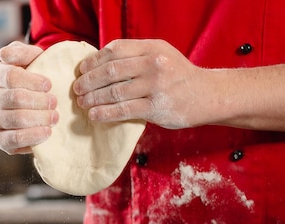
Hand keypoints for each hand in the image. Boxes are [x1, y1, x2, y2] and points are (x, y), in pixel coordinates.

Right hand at [0, 41, 58, 154]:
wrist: (31, 100)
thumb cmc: (32, 76)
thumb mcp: (30, 58)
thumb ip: (21, 51)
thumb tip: (3, 55)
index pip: (10, 76)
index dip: (32, 81)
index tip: (49, 84)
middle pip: (14, 98)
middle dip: (39, 101)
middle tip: (55, 103)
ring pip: (16, 119)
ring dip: (40, 118)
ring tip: (55, 117)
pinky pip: (13, 140)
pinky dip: (33, 136)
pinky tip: (47, 132)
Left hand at [73, 39, 212, 128]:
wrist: (207, 95)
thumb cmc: (178, 76)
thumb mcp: (161, 55)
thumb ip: (135, 56)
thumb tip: (99, 63)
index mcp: (151, 48)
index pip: (114, 50)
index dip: (93, 61)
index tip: (82, 70)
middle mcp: (153, 64)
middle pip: (110, 71)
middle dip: (88, 81)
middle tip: (77, 89)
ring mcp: (154, 86)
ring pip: (113, 92)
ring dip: (92, 98)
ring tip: (82, 103)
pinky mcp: (155, 107)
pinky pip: (122, 110)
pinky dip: (104, 113)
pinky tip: (94, 116)